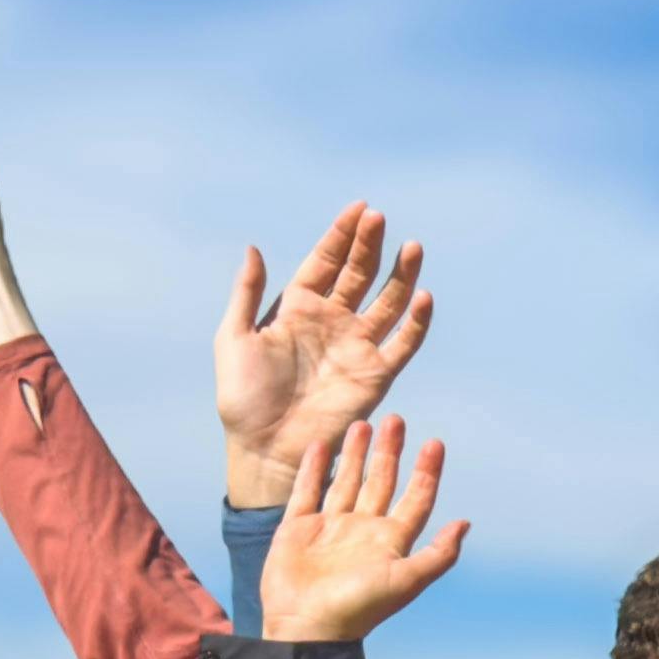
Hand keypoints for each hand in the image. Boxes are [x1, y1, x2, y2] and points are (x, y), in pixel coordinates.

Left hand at [215, 203, 436, 503]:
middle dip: (370, 245)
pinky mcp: (376, 374)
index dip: (342, 234)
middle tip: (380, 219)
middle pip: (359, 273)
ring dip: (402, 275)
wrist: (266, 449)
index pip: (326, 261)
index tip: (360, 209)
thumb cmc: (243, 398)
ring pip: (388, 301)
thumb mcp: (235, 337)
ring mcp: (356, 346)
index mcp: (298, 308)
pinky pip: (403, 343)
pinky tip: (423, 296)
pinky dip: (415, 321)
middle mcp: (332, 321)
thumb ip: (247, 293)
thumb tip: (253, 247)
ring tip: (413, 247)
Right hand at [264, 415, 472, 645]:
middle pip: (381, 482)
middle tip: (396, 419)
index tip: (434, 443)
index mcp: (390, 542)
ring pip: (346, 481)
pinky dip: (312, 468)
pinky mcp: (297, 529)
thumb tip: (466, 523)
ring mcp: (330, 528)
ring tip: (363, 423)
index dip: (426, 472)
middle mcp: (362, 531)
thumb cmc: (359, 608)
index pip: (415, 499)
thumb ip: (439, 553)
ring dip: (355, 453)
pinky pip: (306, 491)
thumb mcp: (407, 580)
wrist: (307, 628)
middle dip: (389, 452)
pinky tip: (320, 445)